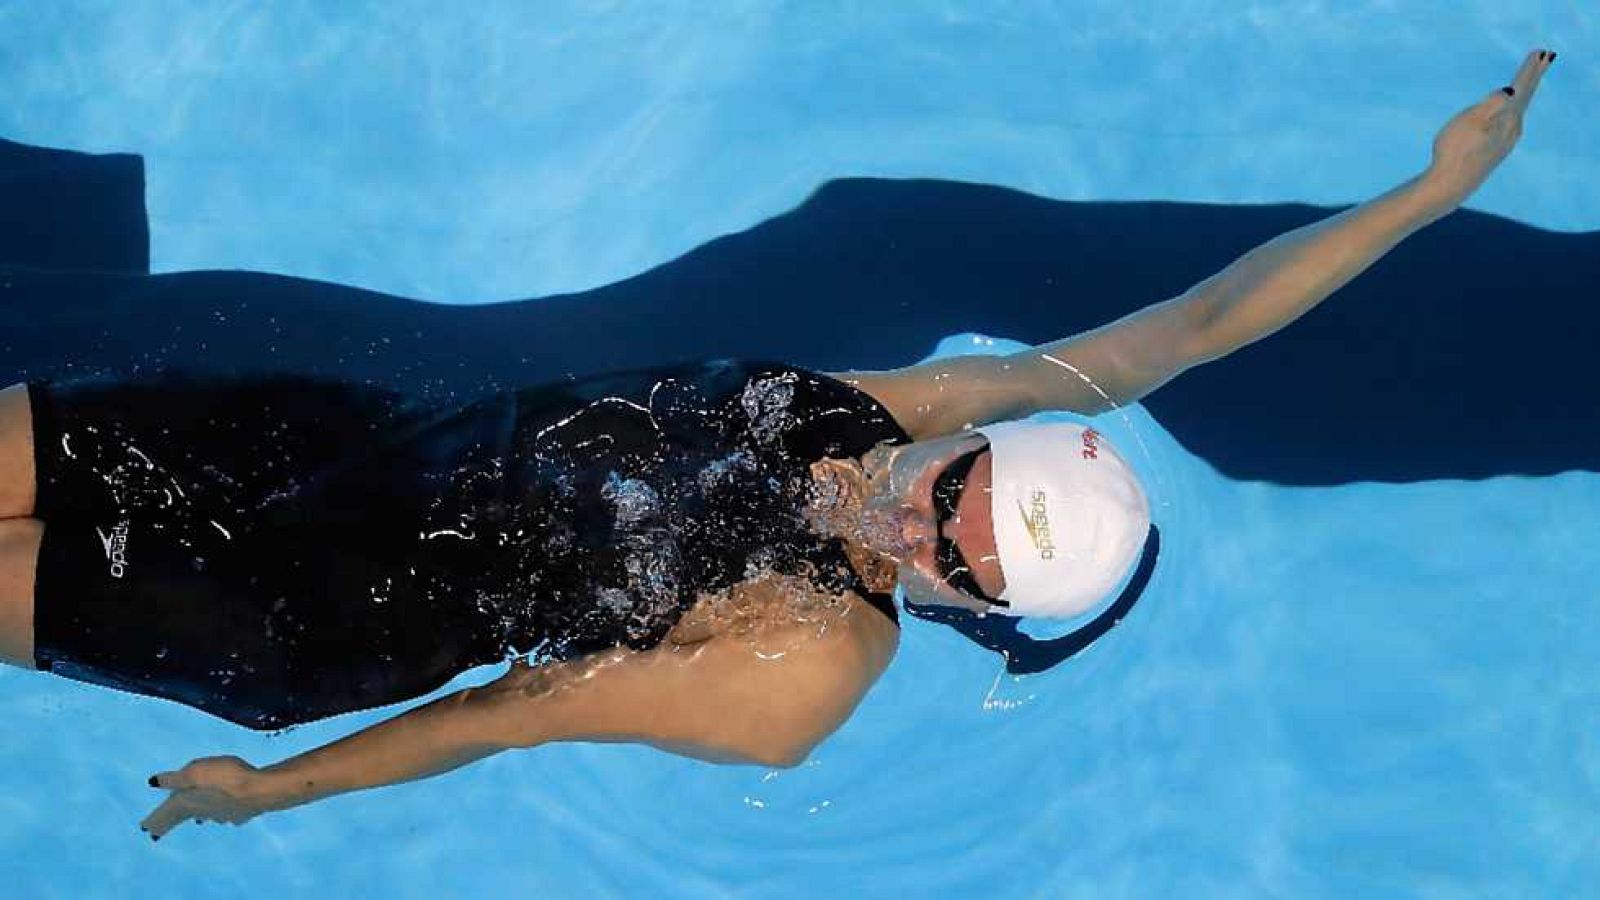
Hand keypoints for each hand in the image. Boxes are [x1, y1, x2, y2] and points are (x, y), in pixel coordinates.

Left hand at [141, 755, 281, 840]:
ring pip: (206, 816)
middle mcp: (204, 812)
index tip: (145, 829)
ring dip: (197, 816)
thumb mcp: (195, 772)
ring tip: (195, 819)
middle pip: (182, 818)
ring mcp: (223, 814)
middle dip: (170, 823)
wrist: (262, 791)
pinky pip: (226, 813)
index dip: (155, 820)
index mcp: (188, 803)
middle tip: (158, 832)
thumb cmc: (226, 778)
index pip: (166, 813)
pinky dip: (221, 812)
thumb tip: (153, 782)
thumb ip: (174, 778)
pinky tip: (226, 810)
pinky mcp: (241, 811)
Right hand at [1423, 49, 1555, 207]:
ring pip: (1519, 110)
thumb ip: (1490, 104)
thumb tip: (1509, 91)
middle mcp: (1512, 129)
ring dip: (1525, 93)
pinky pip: (1511, 122)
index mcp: (1508, 118)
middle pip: (1525, 97)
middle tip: (1544, 59)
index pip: (1522, 87)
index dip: (1530, 69)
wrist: (1451, 185)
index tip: (1540, 52)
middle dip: (1533, 77)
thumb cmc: (1456, 151)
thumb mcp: (1469, 122)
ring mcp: (1505, 142)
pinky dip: (1515, 110)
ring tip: (1528, 84)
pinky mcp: (1495, 151)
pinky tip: (1510, 115)